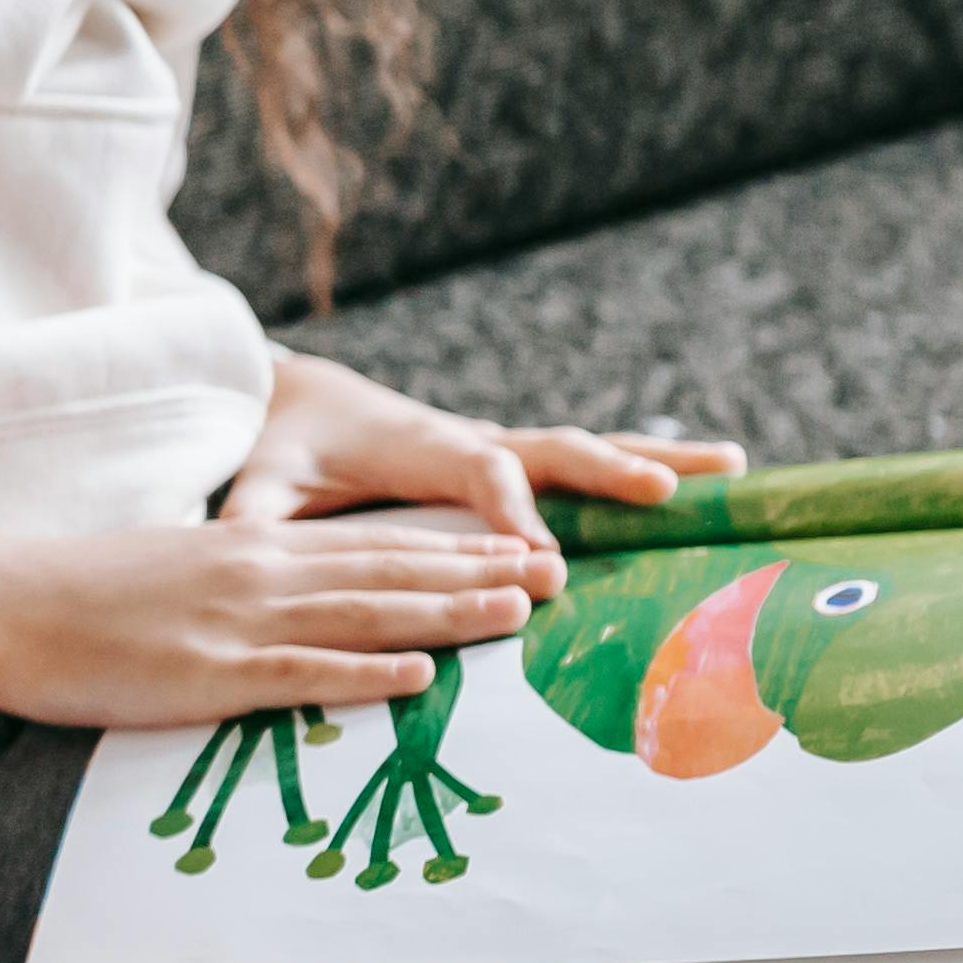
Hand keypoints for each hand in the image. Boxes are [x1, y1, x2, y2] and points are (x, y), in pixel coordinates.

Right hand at [0, 518, 557, 732]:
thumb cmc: (70, 593)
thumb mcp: (165, 570)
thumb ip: (228, 581)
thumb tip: (273, 598)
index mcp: (250, 547)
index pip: (372, 543)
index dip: (453, 547)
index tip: (517, 548)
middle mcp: (259, 574)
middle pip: (389, 571)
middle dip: (478, 572)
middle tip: (555, 573)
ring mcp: (238, 623)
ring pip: (366, 614)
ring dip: (449, 614)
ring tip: (520, 611)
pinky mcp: (209, 674)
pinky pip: (302, 675)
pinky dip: (366, 676)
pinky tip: (419, 678)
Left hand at [225, 355, 739, 545]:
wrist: (294, 400)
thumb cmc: (278, 449)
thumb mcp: (256, 483)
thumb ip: (252, 518)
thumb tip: (231, 551)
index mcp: (414, 444)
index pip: (475, 477)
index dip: (511, 517)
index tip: (546, 562)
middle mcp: (466, 442)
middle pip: (546, 450)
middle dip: (604, 469)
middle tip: (661, 490)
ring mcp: (497, 447)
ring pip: (582, 447)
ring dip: (653, 457)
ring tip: (731, 467)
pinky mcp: (512, 460)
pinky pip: (585, 461)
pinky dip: (648, 463)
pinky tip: (715, 474)